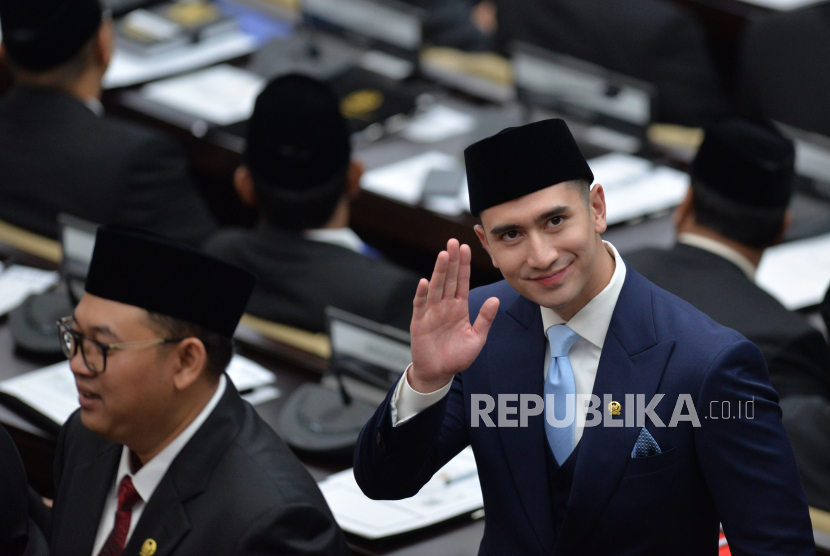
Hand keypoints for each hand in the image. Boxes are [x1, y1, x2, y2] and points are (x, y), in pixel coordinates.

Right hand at [409, 239, 499, 392]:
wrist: (439, 373)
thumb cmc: (457, 356)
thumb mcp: (477, 338)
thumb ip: (485, 318)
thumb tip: (495, 300)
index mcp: (459, 307)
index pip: (462, 281)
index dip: (464, 265)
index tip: (467, 248)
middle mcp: (445, 306)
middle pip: (448, 279)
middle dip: (451, 260)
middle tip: (453, 242)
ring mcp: (431, 313)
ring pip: (436, 288)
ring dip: (439, 271)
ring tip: (443, 255)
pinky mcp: (420, 323)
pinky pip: (421, 306)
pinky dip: (422, 294)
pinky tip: (425, 282)